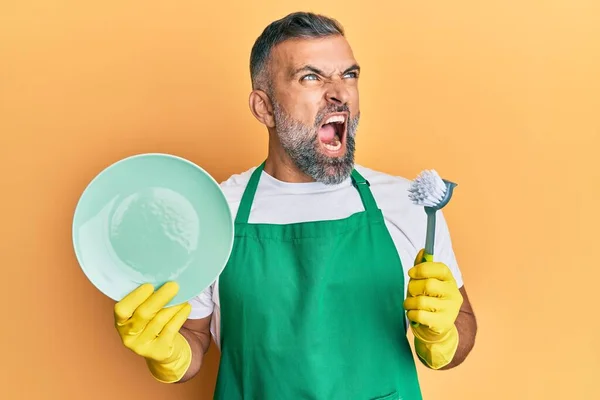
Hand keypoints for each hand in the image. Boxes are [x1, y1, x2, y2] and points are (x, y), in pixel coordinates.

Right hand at [114, 281, 191, 382]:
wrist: (162, 351)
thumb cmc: (152, 323)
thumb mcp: (144, 312)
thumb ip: (146, 298)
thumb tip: (162, 275)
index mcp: (121, 322)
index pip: (121, 309)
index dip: (135, 297)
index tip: (149, 285)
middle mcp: (128, 336)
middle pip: (143, 314)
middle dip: (160, 298)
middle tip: (174, 285)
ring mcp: (142, 346)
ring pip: (159, 320)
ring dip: (173, 305)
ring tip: (183, 295)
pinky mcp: (158, 352)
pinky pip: (171, 329)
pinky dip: (180, 316)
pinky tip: (186, 307)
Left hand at [403, 249, 462, 368]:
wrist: (436, 329)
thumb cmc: (428, 300)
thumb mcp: (425, 282)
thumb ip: (423, 267)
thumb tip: (423, 251)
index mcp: (450, 280)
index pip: (441, 268)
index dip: (423, 268)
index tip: (411, 272)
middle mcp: (453, 294)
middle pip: (428, 284)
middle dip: (412, 288)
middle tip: (411, 292)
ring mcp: (450, 310)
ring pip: (421, 301)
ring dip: (409, 303)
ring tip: (410, 305)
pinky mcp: (443, 323)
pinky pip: (419, 315)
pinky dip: (411, 314)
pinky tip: (414, 314)